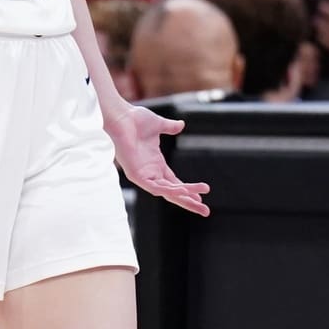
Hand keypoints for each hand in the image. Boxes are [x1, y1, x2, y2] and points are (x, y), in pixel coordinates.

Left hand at [104, 101, 209, 215]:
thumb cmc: (135, 120)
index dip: (189, 189)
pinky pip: (155, 188)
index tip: (202, 195)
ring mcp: (143, 175)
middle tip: (206, 211)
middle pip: (173, 192)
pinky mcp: (136, 176)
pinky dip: (169, 190)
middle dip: (189, 202)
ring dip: (184, 196)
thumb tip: (181, 124)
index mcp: (156, 164)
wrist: (122, 117)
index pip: (175, 182)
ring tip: (200, 199)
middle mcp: (151, 172)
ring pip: (167, 192)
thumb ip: (170, 127)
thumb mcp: (159, 125)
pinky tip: (183, 191)